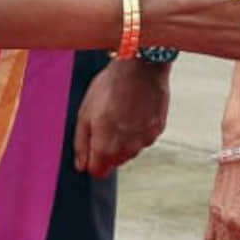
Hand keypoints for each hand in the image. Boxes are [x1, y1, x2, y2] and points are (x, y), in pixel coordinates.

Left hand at [74, 59, 169, 177]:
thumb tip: (81, 165)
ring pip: (131, 150)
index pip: (98, 172)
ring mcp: (145, 140)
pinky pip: (145, 137)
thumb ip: (81, 144)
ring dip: (125, 139)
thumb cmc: (111, 87)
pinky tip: (136, 110)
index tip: (92, 148)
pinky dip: (140, 129)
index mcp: (106, 148)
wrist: (142, 67)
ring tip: (122, 112)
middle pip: (115, 161)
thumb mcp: (85, 113)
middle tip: (107, 122)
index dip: (93, 161)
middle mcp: (127, 149)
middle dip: (109, 149)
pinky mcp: (158, 129)